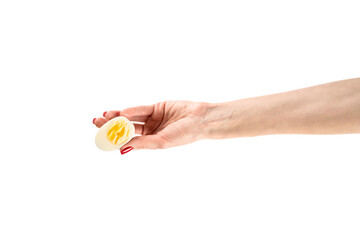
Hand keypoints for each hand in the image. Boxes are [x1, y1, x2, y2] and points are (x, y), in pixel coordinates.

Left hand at [93, 101, 209, 150]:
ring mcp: (152, 118)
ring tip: (104, 116)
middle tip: (96, 122)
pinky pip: (141, 109)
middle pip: (126, 128)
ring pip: (131, 117)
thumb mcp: (161, 142)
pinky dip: (132, 110)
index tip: (101, 137)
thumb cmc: (184, 135)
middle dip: (111, 125)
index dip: (114, 138)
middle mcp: (149, 131)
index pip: (128, 140)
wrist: (200, 120)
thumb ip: (142, 144)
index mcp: (150, 142)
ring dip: (118, 116)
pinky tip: (122, 113)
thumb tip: (121, 150)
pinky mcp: (156, 107)